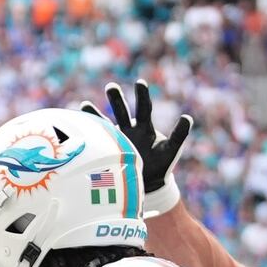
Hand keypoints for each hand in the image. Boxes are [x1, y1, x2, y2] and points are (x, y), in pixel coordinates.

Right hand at [81, 79, 191, 197]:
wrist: (150, 184)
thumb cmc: (162, 164)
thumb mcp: (171, 149)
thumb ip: (179, 134)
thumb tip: (188, 117)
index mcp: (145, 128)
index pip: (144, 109)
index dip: (142, 96)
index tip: (140, 82)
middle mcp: (130, 130)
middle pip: (122, 111)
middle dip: (116, 100)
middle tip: (111, 87)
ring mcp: (118, 139)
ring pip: (106, 123)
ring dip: (96, 114)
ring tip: (85, 105)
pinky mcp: (109, 150)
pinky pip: (98, 140)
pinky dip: (89, 133)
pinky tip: (78, 126)